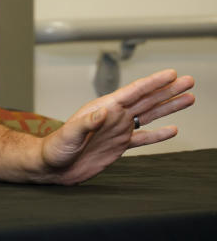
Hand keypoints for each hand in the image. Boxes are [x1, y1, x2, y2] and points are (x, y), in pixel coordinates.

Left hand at [38, 69, 194, 184]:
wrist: (52, 167)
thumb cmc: (55, 148)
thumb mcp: (69, 134)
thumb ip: (86, 123)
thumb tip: (104, 111)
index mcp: (103, 108)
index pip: (133, 92)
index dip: (153, 82)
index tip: (171, 74)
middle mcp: (113, 116)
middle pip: (147, 100)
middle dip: (168, 90)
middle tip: (189, 81)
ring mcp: (117, 130)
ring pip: (149, 115)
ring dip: (168, 107)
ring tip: (188, 99)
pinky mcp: (119, 146)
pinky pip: (144, 138)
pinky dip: (159, 134)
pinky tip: (173, 130)